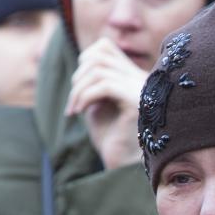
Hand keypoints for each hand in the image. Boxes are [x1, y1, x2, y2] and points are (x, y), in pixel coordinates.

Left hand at [65, 38, 147, 169]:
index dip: (83, 60)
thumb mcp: (98, 104)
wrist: (125, 166)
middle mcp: (141, 79)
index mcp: (134, 77)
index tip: (78, 88)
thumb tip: (83, 62)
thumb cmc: (111, 139)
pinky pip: (104, 85)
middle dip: (78, 75)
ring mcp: (141, 89)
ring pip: (100, 68)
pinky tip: (80, 112)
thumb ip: (93, 83)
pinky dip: (85, 96)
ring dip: (78, 88)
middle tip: (73, 102)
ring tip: (74, 109)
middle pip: (100, 54)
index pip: (105, 48)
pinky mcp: (137, 102)